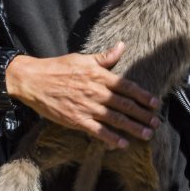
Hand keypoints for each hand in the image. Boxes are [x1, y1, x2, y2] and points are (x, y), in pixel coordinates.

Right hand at [5, 42, 160, 149]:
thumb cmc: (57, 68)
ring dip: (133, 128)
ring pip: (115, 119)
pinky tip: (123, 144)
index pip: (126, 86)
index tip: (155, 103)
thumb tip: (122, 46)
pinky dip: (112, 138)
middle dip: (143, 115)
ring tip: (147, 134)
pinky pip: (98, 131)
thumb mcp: (82, 58)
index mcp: (98, 76)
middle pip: (125, 105)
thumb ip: (104, 57)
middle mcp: (96, 92)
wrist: (33, 80)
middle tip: (156, 122)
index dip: (142, 96)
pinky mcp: (77, 120)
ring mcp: (87, 107)